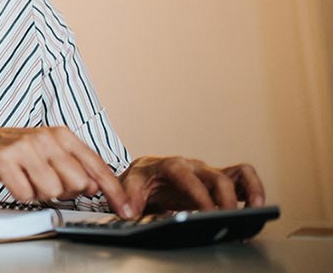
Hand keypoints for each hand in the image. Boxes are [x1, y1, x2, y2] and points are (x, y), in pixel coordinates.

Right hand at [0, 126, 135, 217]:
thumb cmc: (18, 150)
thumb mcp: (51, 153)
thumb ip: (77, 167)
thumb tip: (96, 186)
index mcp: (62, 135)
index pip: (97, 166)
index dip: (113, 191)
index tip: (125, 208)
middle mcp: (46, 138)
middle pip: (76, 183)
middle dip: (64, 191)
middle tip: (47, 180)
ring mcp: (24, 147)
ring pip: (51, 191)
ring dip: (39, 192)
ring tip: (28, 178)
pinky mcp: (4, 159)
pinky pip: (25, 194)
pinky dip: (21, 194)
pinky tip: (15, 180)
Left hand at [118, 156, 264, 215]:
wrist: (145, 174)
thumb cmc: (140, 179)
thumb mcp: (129, 185)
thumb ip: (129, 196)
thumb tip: (130, 211)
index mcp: (170, 165)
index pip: (186, 176)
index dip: (199, 194)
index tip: (207, 212)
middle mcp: (193, 166)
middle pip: (216, 177)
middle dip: (224, 199)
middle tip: (228, 220)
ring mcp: (208, 172)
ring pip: (236, 173)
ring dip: (249, 190)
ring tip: (256, 209)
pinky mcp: (218, 181)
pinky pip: (242, 179)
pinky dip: (253, 189)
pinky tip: (257, 206)